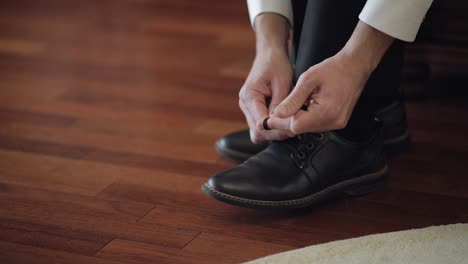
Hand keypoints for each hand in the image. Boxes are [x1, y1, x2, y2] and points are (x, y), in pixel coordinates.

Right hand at [239, 49, 293, 142]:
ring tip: (291, 125)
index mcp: (249, 97)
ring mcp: (248, 109)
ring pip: (259, 133)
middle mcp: (245, 105)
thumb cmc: (276, 65)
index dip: (276, 129)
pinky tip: (285, 121)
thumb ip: (280, 104)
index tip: (292, 127)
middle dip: (276, 133)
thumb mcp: (282, 82)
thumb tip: (280, 122)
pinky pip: (262, 127)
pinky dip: (273, 127)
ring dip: (275, 132)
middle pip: (258, 132)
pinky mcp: (254, 110)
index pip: (260, 124)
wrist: (270, 54)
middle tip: (295, 128)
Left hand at [265, 21, 394, 133]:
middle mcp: (333, 122)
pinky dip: (306, 117)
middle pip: (301, 129)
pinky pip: (316, 124)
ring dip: (296, 119)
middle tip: (274, 113)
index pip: (295, 126)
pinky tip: (304, 106)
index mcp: (326, 113)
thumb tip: (277, 114)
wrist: (355, 66)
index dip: (280, 122)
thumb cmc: (333, 69)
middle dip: (286, 121)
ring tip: (293, 104)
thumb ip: (292, 99)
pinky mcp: (337, 121)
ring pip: (307, 128)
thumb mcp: (307, 80)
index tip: (268, 118)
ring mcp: (336, 124)